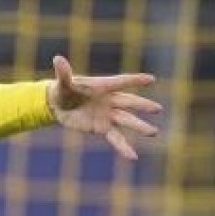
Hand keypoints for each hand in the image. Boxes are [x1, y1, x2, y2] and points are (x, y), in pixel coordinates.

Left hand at [45, 55, 160, 159]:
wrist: (58, 104)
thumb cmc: (63, 90)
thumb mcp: (63, 83)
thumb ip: (64, 73)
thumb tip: (57, 58)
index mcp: (102, 86)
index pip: (121, 82)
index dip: (135, 80)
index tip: (151, 79)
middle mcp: (109, 100)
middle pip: (128, 103)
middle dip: (142, 106)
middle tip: (157, 109)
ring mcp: (108, 115)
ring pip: (126, 121)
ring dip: (139, 126)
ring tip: (153, 132)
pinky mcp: (102, 128)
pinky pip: (115, 138)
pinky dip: (123, 147)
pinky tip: (133, 157)